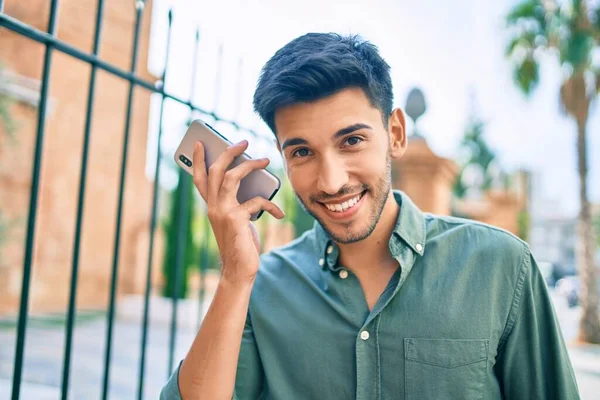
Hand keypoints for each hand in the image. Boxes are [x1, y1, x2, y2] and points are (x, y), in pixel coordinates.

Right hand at [192, 140, 284, 283]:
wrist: (239, 269)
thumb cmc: (241, 243)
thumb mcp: (237, 219)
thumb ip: (239, 201)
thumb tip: (254, 181)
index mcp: (211, 206)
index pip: (200, 179)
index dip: (197, 160)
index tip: (200, 143)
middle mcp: (213, 207)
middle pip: (216, 171)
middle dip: (228, 152)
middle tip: (243, 142)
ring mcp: (222, 212)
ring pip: (232, 177)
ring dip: (250, 165)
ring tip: (265, 160)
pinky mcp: (236, 219)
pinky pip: (256, 200)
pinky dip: (271, 205)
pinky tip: (279, 213)